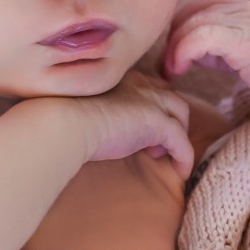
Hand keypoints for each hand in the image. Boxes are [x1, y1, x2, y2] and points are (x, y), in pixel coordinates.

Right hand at [68, 67, 195, 178]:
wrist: (66, 123)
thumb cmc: (66, 119)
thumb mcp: (86, 110)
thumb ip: (101, 112)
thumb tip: (104, 129)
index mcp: (122, 77)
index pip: (149, 87)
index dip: (150, 106)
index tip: (142, 127)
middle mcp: (140, 84)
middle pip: (169, 97)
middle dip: (168, 117)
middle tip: (153, 143)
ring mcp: (151, 101)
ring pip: (180, 114)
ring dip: (176, 133)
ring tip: (159, 154)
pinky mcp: (158, 122)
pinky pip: (181, 142)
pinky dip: (183, 157)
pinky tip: (181, 172)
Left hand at [161, 0, 249, 119]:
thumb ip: (226, 50)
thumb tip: (194, 54)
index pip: (207, 1)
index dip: (185, 23)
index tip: (177, 54)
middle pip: (196, 10)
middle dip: (176, 35)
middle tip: (167, 65)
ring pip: (194, 22)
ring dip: (175, 47)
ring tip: (171, 72)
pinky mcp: (246, 40)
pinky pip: (200, 37)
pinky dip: (182, 52)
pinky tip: (178, 71)